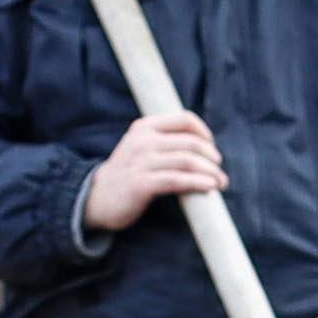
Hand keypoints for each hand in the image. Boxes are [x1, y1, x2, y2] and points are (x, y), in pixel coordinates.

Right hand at [82, 111, 224, 235]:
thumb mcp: (140, 148)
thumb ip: (163, 141)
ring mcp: (141, 162)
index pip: (184, 119)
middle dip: (211, 157)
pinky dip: (198, 183)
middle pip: (190, 142)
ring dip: (210, 172)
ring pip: (188, 161)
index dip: (204, 132)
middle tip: (220, 171)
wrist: (96, 198)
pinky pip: (177, 180)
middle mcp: (143, 141)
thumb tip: (201, 146)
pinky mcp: (142, 184)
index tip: (212, 148)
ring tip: (220, 182)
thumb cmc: (126, 174)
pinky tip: (209, 188)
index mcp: (144, 127)